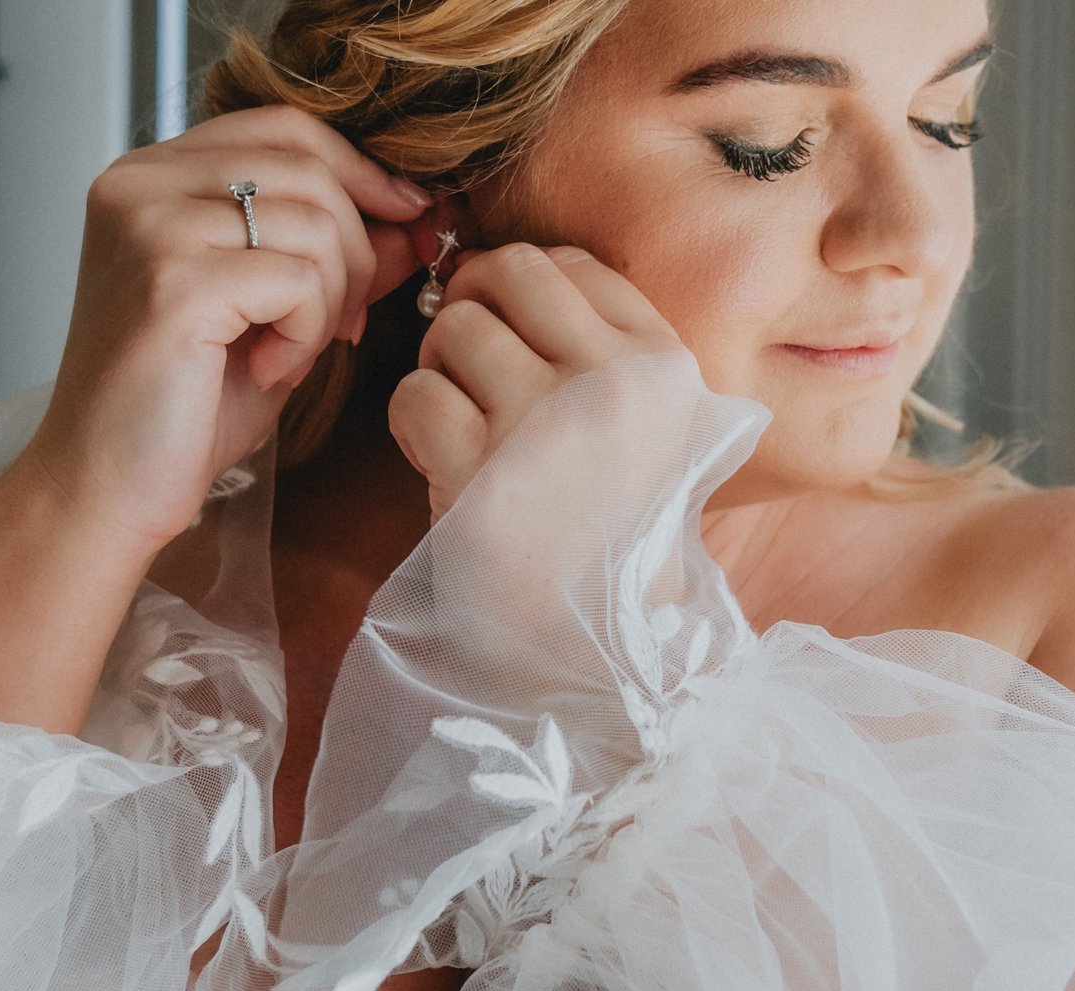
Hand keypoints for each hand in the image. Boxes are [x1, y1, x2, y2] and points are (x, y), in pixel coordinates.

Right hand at [14, 104, 435, 557]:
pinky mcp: (173, 281)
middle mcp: (141, 184)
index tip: (408, 220)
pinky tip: (269, 370)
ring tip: (288, 354)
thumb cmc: (178, 412)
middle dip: (357, 248)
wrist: (105, 492)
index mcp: (152, 177)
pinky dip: (306, 333)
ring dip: (332, 300)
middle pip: (308, 164)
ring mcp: (151, 226)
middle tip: (348, 321)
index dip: (361, 170)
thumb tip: (413, 214)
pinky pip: (299, 278)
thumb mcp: (274, 317)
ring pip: (315, 219)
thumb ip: (333, 257)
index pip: (284, 126)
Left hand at [387, 243, 688, 524]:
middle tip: (463, 355)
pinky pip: (416, 392)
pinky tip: (434, 456)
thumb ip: (604, 351)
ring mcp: (545, 421)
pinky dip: (410, 421)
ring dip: (439, 366)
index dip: (520, 284)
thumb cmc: (614, 535)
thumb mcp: (653, 431)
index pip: (574, 265)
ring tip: (456, 419)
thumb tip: (502, 271)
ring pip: (458, 328)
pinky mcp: (480, 468)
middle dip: (473, 302)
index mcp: (663, 365)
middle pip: (512, 272)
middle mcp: (612, 381)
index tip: (505, 325)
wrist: (599, 641)